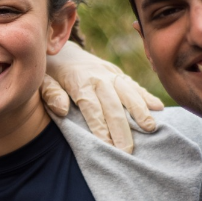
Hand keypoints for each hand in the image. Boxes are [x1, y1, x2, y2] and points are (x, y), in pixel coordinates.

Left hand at [42, 42, 163, 152]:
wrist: (59, 49)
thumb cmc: (50, 72)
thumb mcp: (42, 81)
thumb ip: (51, 94)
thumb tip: (62, 110)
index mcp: (79, 82)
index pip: (92, 108)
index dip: (100, 128)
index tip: (107, 146)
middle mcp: (98, 77)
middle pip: (113, 106)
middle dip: (121, 130)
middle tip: (128, 151)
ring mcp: (110, 74)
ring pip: (129, 93)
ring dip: (141, 111)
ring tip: (150, 129)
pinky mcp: (117, 73)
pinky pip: (134, 85)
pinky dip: (146, 95)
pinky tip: (158, 107)